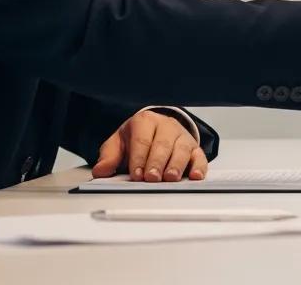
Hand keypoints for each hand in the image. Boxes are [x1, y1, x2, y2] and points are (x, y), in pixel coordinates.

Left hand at [92, 110, 207, 182]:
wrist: (154, 129)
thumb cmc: (135, 139)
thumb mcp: (118, 143)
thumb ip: (108, 156)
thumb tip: (101, 171)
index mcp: (145, 122)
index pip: (142, 139)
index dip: (139, 157)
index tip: (135, 174)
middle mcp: (166, 126)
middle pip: (163, 144)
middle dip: (157, 162)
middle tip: (152, 178)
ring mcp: (181, 136)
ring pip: (182, 148)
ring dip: (176, 164)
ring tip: (170, 178)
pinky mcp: (194, 147)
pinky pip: (199, 155)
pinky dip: (199, 166)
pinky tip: (195, 176)